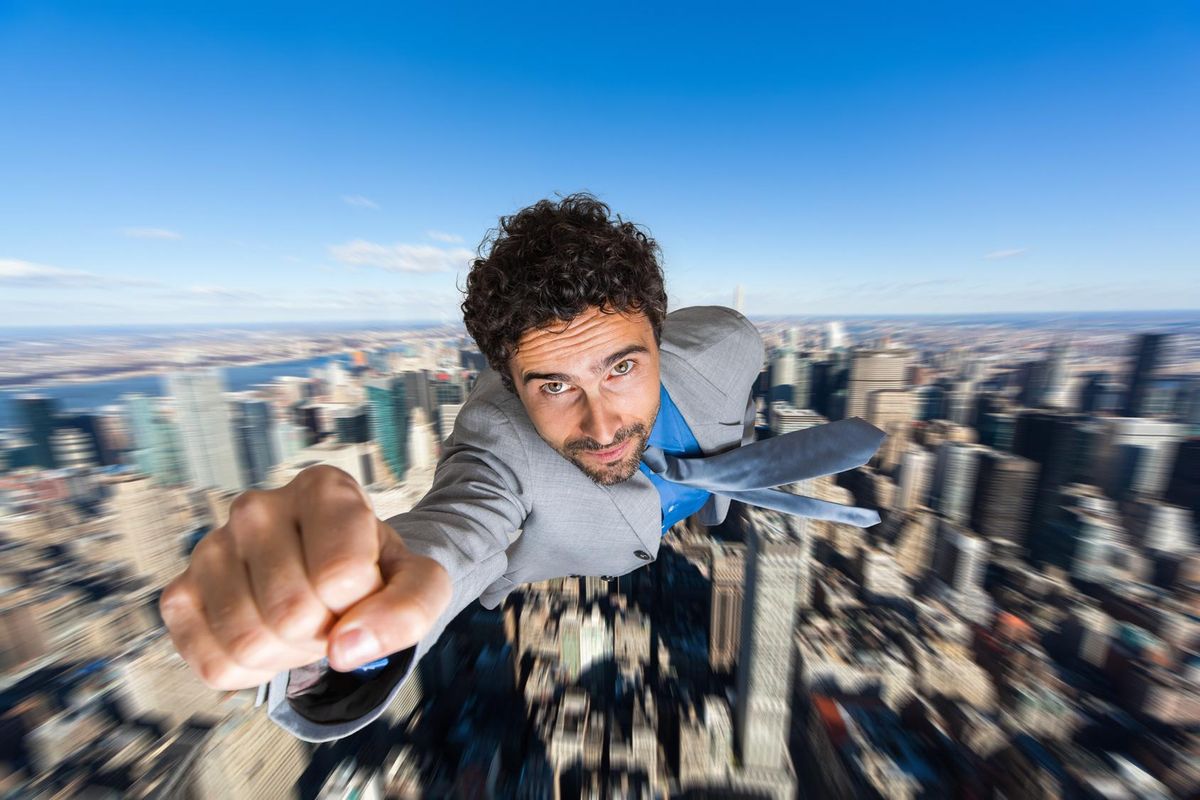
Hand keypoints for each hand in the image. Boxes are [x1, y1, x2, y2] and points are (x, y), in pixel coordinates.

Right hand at [159, 465, 451, 689]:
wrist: (336, 576)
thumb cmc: (374, 571)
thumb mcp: (419, 581)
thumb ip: (409, 609)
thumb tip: (348, 648)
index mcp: (322, 489)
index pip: (342, 577)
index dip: (363, 603)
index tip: (365, 586)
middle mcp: (257, 508)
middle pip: (292, 614)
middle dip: (324, 633)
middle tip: (331, 610)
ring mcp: (211, 549)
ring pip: (248, 642)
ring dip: (289, 654)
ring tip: (302, 621)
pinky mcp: (180, 594)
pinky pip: (215, 665)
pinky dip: (252, 672)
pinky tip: (269, 634)